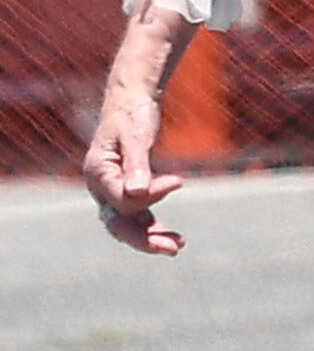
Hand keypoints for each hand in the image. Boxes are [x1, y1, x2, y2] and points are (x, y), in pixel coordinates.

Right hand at [83, 92, 184, 256]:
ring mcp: (112, 192)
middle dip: (145, 238)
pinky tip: (175, 237)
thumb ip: (136, 164)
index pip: (123, 199)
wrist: (131, 101)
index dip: (151, 195)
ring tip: (179, 246)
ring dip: (152, 237)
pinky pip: (138, 217)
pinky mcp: (127, 191)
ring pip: (128, 225)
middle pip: (118, 223)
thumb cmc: (132, 114)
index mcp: (97, 172)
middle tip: (174, 249)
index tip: (178, 181)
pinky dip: (154, 227)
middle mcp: (100, 187)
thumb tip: (137, 193)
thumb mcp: (136, 135)